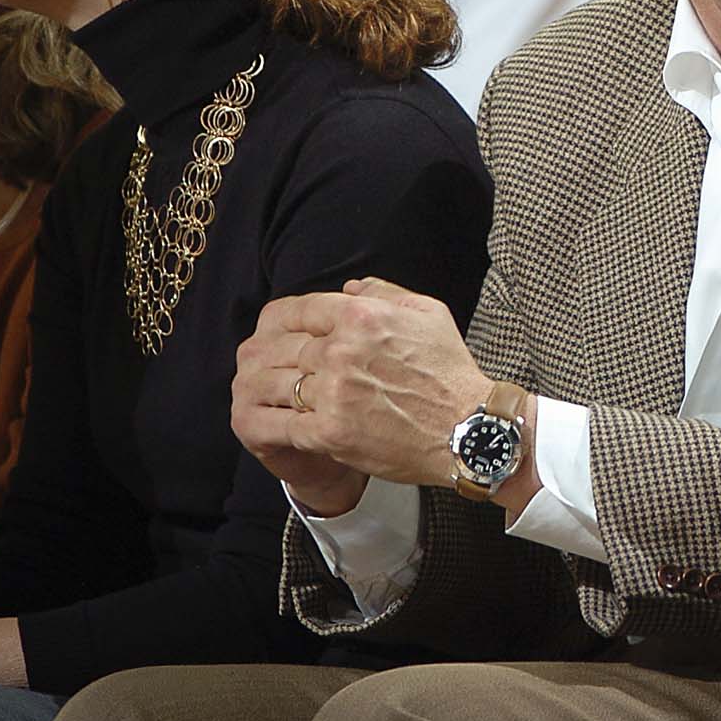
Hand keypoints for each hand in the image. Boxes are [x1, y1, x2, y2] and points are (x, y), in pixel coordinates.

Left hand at [234, 278, 488, 513]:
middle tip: (253, 364)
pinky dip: (269, 423)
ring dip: (261, 389)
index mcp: (362, 316)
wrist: (467, 429)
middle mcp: (343, 350)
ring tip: (253, 393)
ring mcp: (334, 392)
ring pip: (276, 385)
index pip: (300, 310)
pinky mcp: (331, 432)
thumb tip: (350, 288)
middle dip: (264, 356)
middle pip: (282, 348)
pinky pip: (283, 424)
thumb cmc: (450, 371)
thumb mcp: (428, 313)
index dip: (278, 320)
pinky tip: (264, 423)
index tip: (271, 330)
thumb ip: (384, 293)